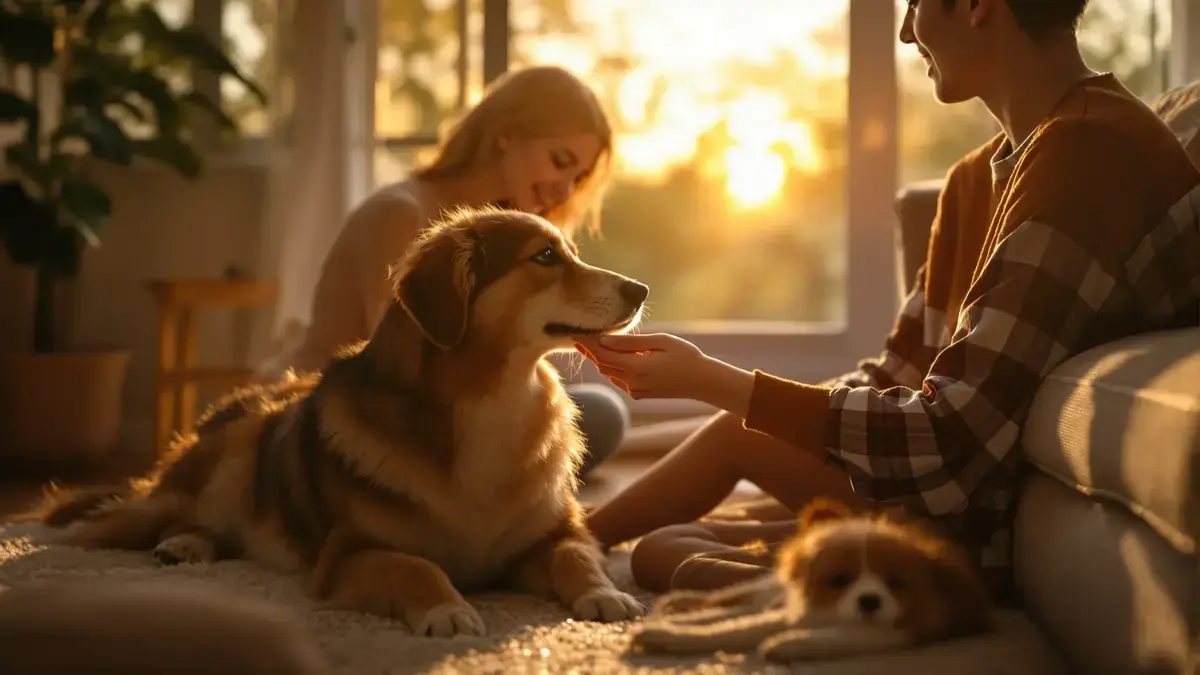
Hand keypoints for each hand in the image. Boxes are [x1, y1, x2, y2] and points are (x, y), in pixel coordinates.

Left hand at [575, 333, 755, 416]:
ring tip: (590, 341)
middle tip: (578, 333)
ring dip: (599, 358)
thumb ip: (631, 342)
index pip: (602, 354)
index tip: (575, 331)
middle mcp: (631, 382)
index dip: (587, 343)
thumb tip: (604, 339)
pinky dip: (611, 366)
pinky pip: (618, 378)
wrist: (702, 382)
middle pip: (602, 364)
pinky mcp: (638, 393)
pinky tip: (611, 354)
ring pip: (608, 372)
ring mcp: (634, 390)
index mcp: (636, 367)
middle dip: (589, 350)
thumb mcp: (660, 342)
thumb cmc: (686, 356)